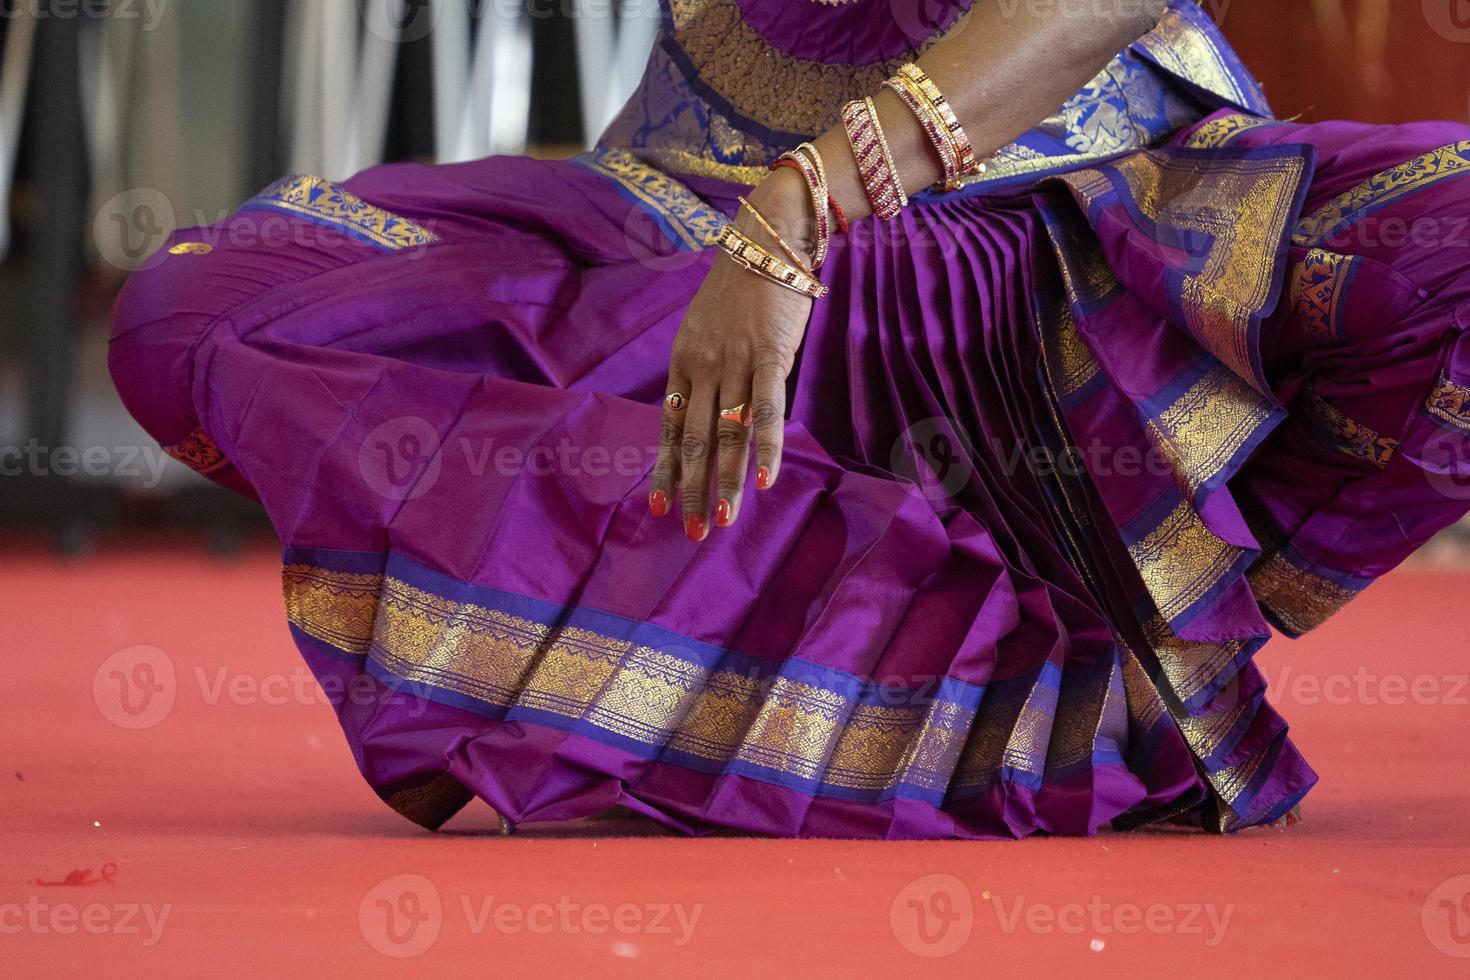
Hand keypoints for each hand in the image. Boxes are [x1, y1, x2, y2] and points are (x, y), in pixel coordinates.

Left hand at [649, 169, 816, 539]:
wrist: (766, 238)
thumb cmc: (743, 287)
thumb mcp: (709, 329)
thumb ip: (707, 372)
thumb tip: (712, 413)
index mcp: (683, 362)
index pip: (670, 428)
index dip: (666, 471)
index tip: (661, 509)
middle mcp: (703, 367)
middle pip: (695, 441)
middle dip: (692, 490)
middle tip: (692, 532)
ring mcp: (734, 362)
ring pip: (727, 434)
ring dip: (724, 482)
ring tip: (721, 521)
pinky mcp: (770, 355)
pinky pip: (766, 410)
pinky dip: (765, 448)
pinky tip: (763, 481)